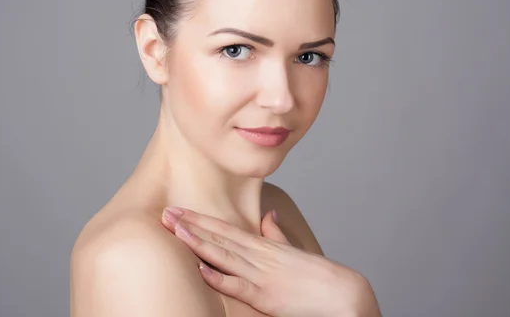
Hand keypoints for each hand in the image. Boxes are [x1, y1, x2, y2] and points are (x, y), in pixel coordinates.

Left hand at [161, 207, 380, 316]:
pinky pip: (238, 286)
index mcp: (264, 247)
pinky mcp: (266, 297)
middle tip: (166, 212)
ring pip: (224, 255)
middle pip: (219, 237)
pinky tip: (201, 268)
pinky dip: (219, 277)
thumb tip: (269, 215)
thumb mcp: (294, 251)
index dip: (201, 220)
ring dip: (198, 241)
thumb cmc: (319, 276)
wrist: (343, 295)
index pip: (225, 229)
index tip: (180, 211)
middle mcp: (259, 257)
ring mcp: (261, 276)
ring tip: (175, 229)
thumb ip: (278, 235)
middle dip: (191, 225)